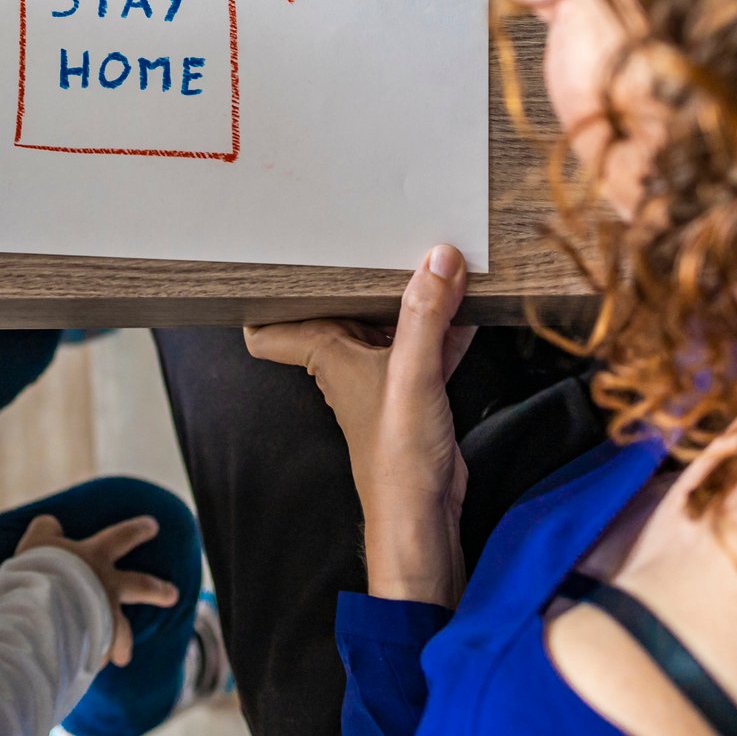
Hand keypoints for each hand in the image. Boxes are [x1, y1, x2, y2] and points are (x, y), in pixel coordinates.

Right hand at [16, 514, 180, 665]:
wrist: (41, 610)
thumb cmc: (38, 571)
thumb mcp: (37, 542)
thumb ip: (46, 530)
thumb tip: (50, 523)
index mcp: (95, 556)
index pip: (122, 537)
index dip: (137, 530)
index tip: (154, 526)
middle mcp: (108, 587)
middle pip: (141, 586)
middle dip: (158, 590)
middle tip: (173, 595)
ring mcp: (105, 618)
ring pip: (123, 632)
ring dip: (125, 644)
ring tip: (125, 658)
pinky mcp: (96, 645)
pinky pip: (98, 656)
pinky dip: (93, 662)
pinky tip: (89, 670)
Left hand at [245, 245, 475, 606]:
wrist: (424, 512)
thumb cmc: (396, 454)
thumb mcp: (412, 372)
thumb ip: (425, 313)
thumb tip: (438, 257)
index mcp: (327, 353)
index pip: (271, 325)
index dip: (266, 294)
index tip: (272, 253)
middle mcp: (349, 360)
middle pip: (343, 307)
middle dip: (358, 273)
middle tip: (371, 223)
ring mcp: (384, 374)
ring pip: (393, 322)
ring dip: (412, 296)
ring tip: (436, 252)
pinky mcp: (418, 388)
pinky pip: (429, 342)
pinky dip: (446, 323)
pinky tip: (470, 300)